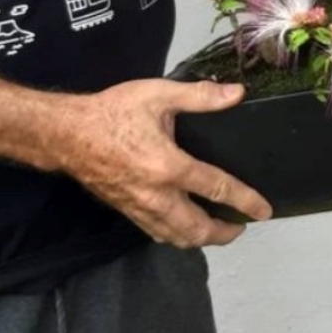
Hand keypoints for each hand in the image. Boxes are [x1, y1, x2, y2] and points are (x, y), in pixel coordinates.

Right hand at [55, 78, 272, 247]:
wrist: (68, 134)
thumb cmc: (114, 112)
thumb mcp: (159, 94)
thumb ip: (200, 96)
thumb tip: (236, 94)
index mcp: (169, 166)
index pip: (217, 188)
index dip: (245, 201)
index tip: (263, 211)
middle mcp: (157, 195)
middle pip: (198, 229)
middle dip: (224, 233)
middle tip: (242, 225)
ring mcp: (140, 208)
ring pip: (177, 237)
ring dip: (201, 238)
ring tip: (217, 229)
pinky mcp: (127, 210)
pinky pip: (157, 233)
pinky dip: (177, 235)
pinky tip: (182, 225)